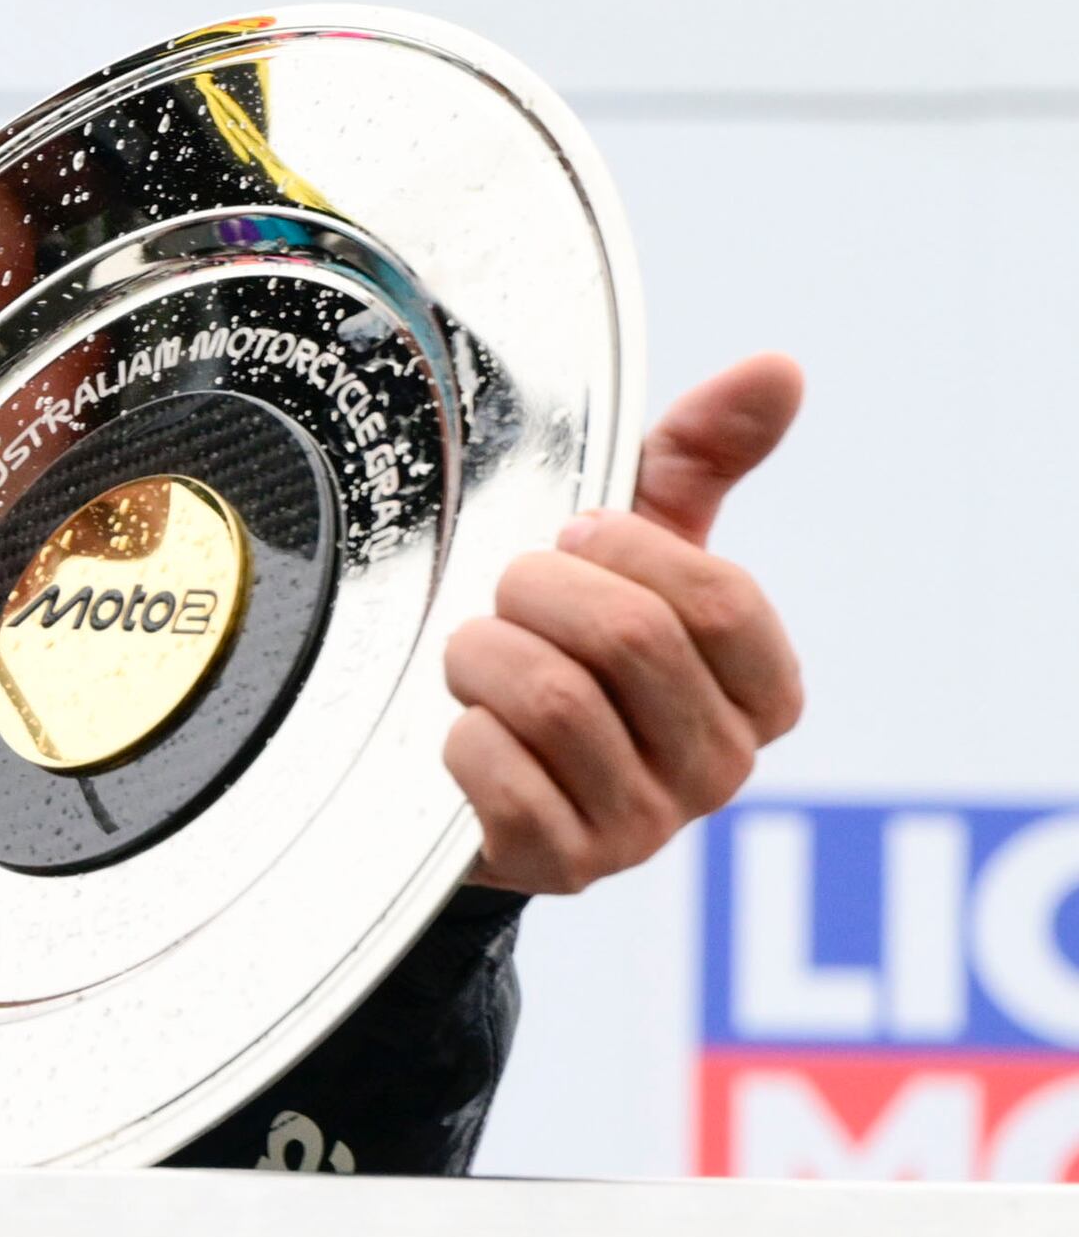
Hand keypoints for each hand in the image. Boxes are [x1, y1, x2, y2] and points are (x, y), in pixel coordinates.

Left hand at [448, 354, 805, 894]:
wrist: (473, 768)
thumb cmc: (565, 637)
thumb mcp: (632, 545)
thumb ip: (700, 457)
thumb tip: (777, 368)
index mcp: (761, 690)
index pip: (718, 598)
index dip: (628, 551)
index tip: (574, 538)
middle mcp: (722, 767)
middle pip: (626, 639)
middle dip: (534, 592)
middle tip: (505, 593)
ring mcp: (648, 827)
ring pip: (550, 700)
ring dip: (480, 655)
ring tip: (476, 656)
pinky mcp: (564, 868)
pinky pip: (500, 778)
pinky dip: (459, 735)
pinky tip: (459, 729)